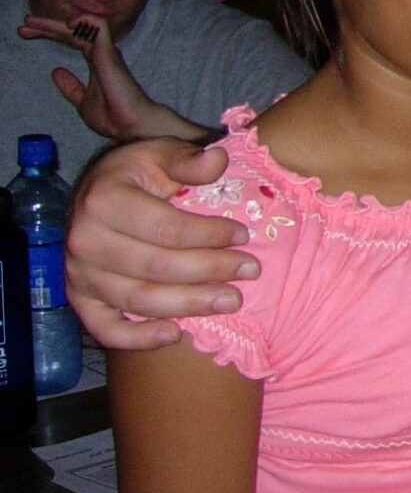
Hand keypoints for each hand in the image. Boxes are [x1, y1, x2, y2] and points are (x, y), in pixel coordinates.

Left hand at [23, 14, 200, 145]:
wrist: (131, 126)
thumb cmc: (113, 117)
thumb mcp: (83, 102)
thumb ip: (71, 87)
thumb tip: (56, 72)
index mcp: (96, 62)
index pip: (72, 40)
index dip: (50, 35)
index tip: (27, 34)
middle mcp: (101, 53)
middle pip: (72, 32)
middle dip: (47, 27)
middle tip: (24, 24)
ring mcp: (105, 52)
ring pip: (80, 26)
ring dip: (54, 23)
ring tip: (32, 22)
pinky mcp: (108, 53)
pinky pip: (97, 27)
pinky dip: (84, 20)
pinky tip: (68, 23)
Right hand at [66, 138, 248, 347]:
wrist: (98, 193)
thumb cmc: (138, 174)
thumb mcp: (161, 153)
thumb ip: (188, 160)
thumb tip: (217, 160)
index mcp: (103, 201)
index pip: (164, 228)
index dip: (208, 235)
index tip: (244, 235)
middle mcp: (84, 241)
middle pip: (155, 267)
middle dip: (209, 271)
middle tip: (250, 270)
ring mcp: (78, 274)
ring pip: (137, 299)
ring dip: (188, 305)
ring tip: (231, 301)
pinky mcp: (80, 298)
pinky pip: (104, 328)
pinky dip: (137, 339)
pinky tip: (174, 334)